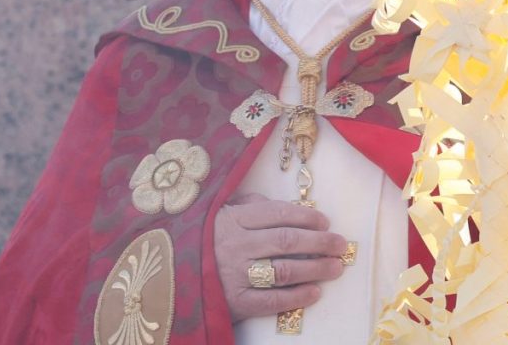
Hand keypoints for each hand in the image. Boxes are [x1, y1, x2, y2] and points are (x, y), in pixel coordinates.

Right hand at [214, 193, 347, 322]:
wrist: (167, 274)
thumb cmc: (202, 238)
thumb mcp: (219, 212)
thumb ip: (249, 204)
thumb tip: (283, 205)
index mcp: (232, 219)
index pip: (277, 214)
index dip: (305, 217)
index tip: (325, 221)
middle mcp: (235, 245)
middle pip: (287, 241)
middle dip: (319, 242)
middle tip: (341, 244)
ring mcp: (234, 275)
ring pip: (284, 270)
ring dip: (315, 269)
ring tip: (335, 267)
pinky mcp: (234, 302)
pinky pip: (271, 301)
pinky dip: (296, 297)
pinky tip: (315, 293)